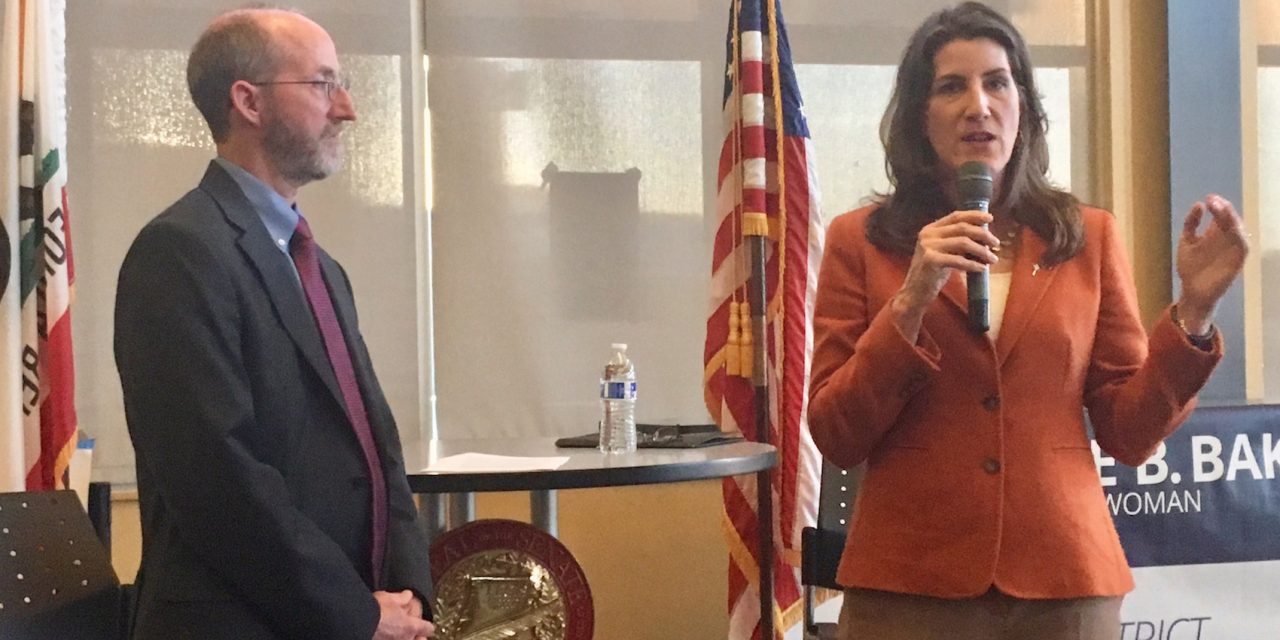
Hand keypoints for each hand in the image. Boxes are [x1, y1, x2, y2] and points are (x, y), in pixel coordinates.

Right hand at [372, 590, 434, 639]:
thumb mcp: (390, 598)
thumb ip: (401, 598)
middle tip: (414, 632)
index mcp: (410, 626)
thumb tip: (407, 595)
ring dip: (402, 637)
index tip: (425, 623)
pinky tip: (384, 633)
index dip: (426, 625)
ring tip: (396, 630)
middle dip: (417, 636)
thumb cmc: (374, 611)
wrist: (356, 622)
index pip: (427, 628)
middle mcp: (403, 639)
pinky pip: (389, 639)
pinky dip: (388, 637)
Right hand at [892, 210, 998, 339]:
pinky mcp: (931, 260)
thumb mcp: (944, 252)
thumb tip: (985, 237)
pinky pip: (959, 260)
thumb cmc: (932, 273)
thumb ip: (957, 241)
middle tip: (996, 243)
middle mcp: (928, 234)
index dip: (974, 215)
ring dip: (982, 250)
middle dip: (983, 234)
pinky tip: (982, 269)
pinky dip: (973, 264)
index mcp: (931, 229)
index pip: (956, 216)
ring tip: (993, 259)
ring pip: (963, 242)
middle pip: (962, 228)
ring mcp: (928, 247)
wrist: (915, 292)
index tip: (990, 218)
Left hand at [1175, 194, 1248, 332]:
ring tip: (1222, 210)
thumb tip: (1199, 204)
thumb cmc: (1190, 268)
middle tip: (1214, 201)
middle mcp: (1225, 239)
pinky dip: (1240, 237)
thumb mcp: (1187, 242)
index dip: (1217, 205)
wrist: (1191, 292)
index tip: (1209, 198)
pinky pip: (1244, 246)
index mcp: (1214, 233)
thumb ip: (1191, 223)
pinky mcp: (1238, 261)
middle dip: (1224, 209)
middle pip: (1230, 219)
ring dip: (1233, 219)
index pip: (1221, 214)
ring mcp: (1232, 250)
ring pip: (1239, 230)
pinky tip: (1233, 228)